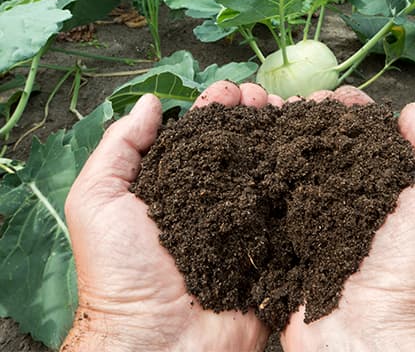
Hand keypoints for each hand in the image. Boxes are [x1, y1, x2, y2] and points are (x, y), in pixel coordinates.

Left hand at [61, 82, 279, 351]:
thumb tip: (151, 103)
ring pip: (267, 172)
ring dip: (279, 140)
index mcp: (176, 187)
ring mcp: (245, 224)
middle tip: (267, 98)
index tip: (233, 90)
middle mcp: (213, 200)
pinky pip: (289, 210)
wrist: (158, 340)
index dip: (216, 110)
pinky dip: (301, 182)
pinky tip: (311, 157)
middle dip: (252, 118)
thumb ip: (119, 149)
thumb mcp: (98, 201)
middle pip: (238, 149)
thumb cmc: (122, 271)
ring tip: (291, 114)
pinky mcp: (270, 249)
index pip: (200, 138)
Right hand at [281, 88, 414, 351]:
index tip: (336, 97)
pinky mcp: (288, 243)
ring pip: (298, 172)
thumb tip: (410, 111)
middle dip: (315, 124)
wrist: (377, 337)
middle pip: (330, 152)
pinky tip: (254, 154)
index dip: (353, 116)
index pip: (369, 141)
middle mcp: (353, 204)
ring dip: (286, 143)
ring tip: (273, 117)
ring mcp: (317, 223)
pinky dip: (263, 178)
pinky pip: (273, 205)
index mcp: (390, 192)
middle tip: (300, 105)